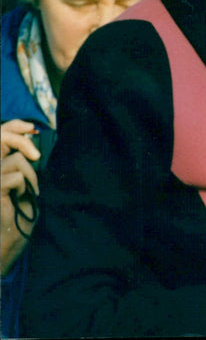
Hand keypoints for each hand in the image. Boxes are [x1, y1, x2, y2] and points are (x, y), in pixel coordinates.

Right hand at [1, 120, 40, 273]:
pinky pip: (16, 178)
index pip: (3, 137)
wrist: (7, 244)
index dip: (15, 129)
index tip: (31, 130)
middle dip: (28, 158)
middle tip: (35, 178)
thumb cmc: (17, 216)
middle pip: (10, 147)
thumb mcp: (22, 185)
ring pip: (16, 161)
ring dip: (31, 177)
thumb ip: (20, 164)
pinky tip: (19, 198)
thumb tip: (30, 138)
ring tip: (28, 193)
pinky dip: (25, 187)